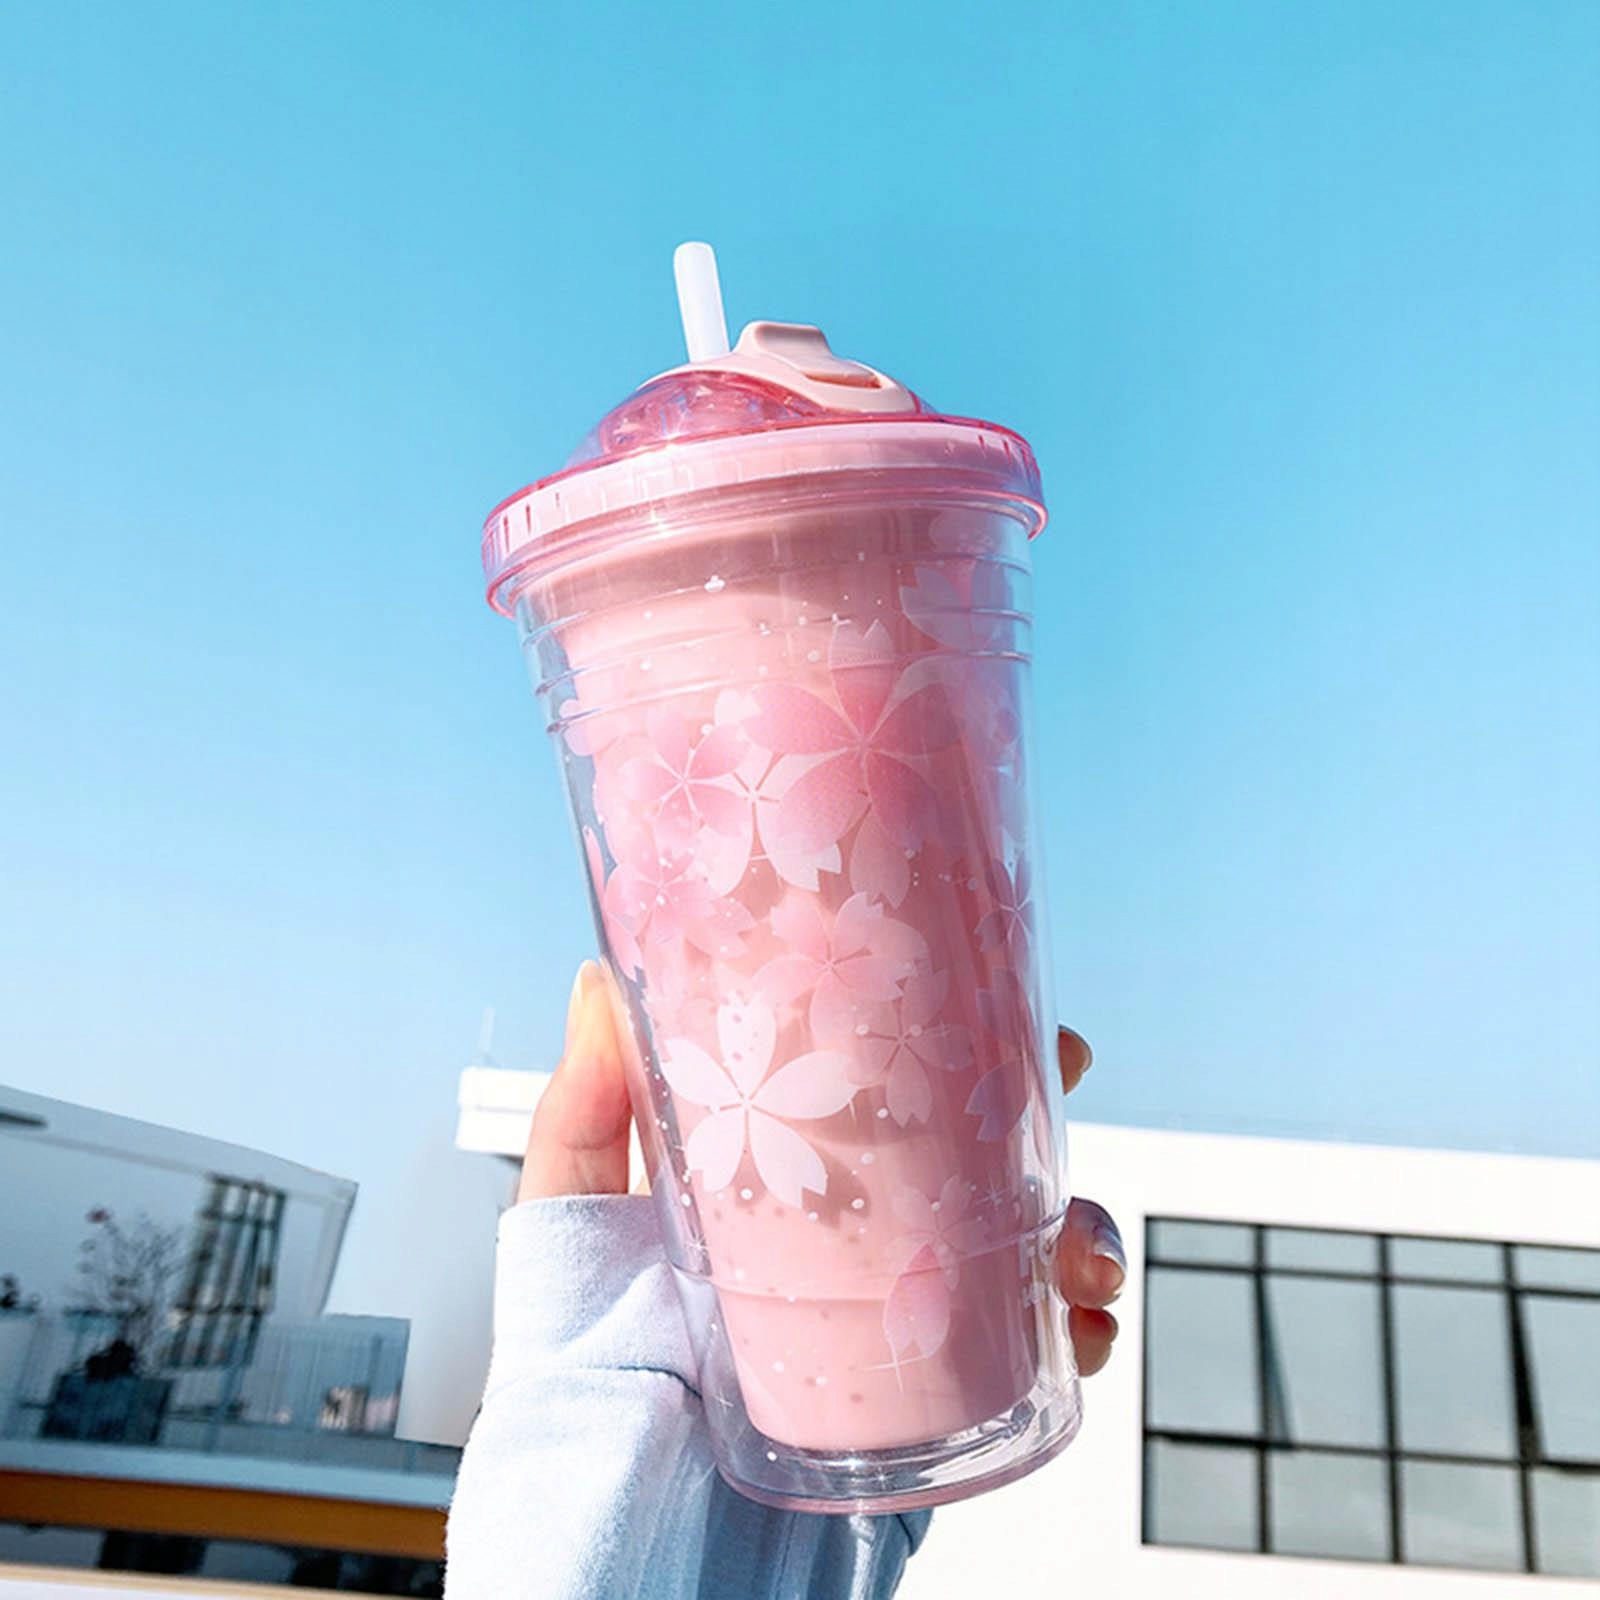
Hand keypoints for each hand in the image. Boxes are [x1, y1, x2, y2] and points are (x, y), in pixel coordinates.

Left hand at [521, 961, 1122, 1377]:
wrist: (642, 1568)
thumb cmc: (585, 1402)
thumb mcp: (569, 1240)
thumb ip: (581, 1118)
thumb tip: (597, 981)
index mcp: (776, 1195)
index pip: (871, 1094)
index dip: (933, 1037)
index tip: (981, 986)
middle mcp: (848, 1251)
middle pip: (966, 1156)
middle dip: (1032, 1108)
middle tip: (1067, 1073)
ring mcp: (899, 1329)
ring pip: (1021, 1249)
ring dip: (1079, 1227)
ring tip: (1084, 1253)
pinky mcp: (937, 1409)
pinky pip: (1031, 1357)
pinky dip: (1078, 1334)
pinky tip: (1082, 1332)